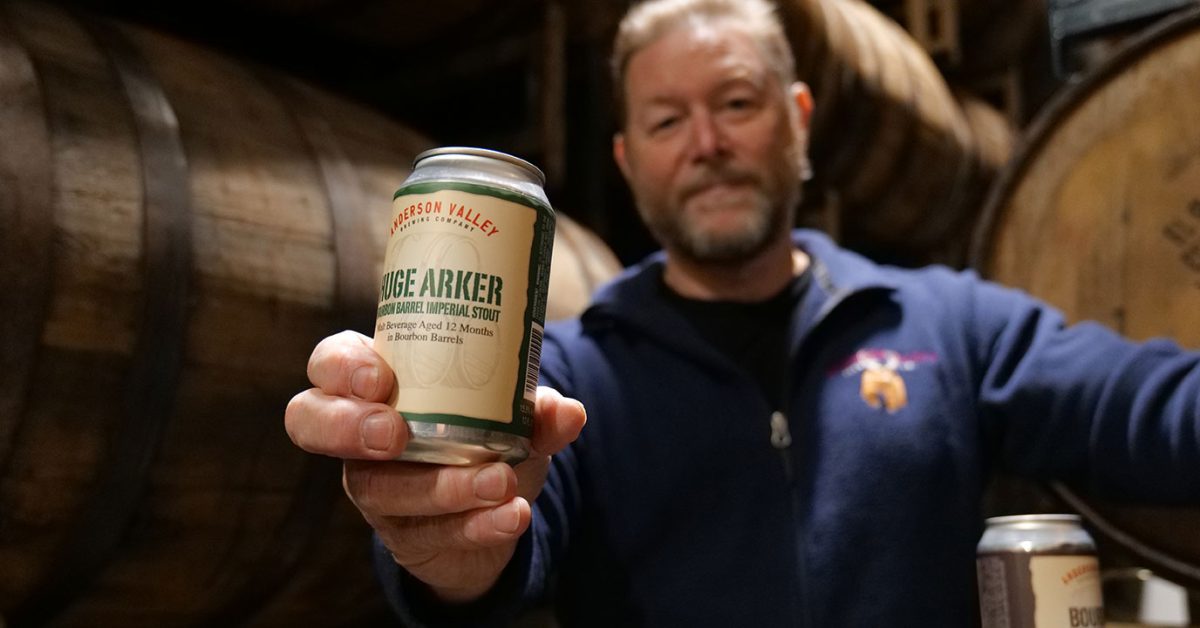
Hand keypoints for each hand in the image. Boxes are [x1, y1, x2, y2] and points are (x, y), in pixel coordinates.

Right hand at [284, 330, 585, 601]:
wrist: (499, 509)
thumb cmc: (488, 435)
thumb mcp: (513, 415)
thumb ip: (537, 411)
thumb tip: (567, 410)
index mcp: (377, 383)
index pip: (329, 362)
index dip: (341, 368)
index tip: (379, 378)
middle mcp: (358, 432)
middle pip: (310, 420)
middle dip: (347, 427)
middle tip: (396, 434)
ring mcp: (374, 486)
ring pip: (379, 488)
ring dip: (441, 485)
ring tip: (499, 481)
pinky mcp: (402, 534)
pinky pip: (428, 533)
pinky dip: (475, 525)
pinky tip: (510, 516)